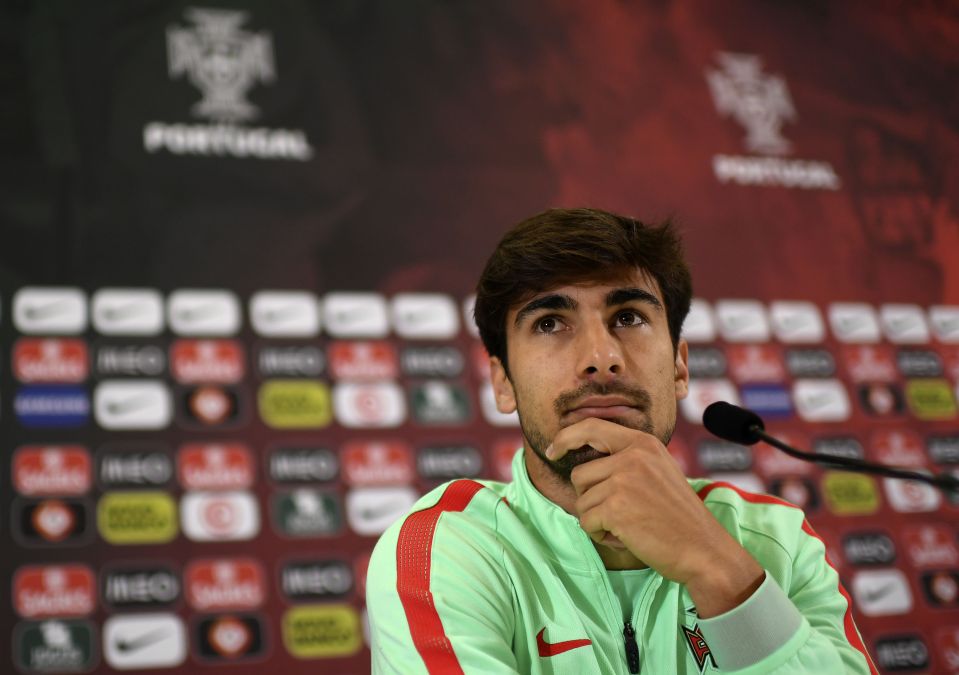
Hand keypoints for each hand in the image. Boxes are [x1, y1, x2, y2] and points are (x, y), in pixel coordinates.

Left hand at [547, 417, 763, 616]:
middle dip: (590, 498)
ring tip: (628, 526)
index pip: (591, 427)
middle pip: (580, 474)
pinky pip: (586, 522)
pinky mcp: (616, 507)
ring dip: (597, 520)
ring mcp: (623, 480)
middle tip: (620, 514)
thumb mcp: (658, 471)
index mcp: (643, 443)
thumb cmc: (679, 517)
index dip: (566, 437)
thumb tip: (583, 463)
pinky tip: (626, 537)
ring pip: (581, 501)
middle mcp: (632, 456)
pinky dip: (600, 535)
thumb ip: (627, 460)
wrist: (704, 549)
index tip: (553, 450)